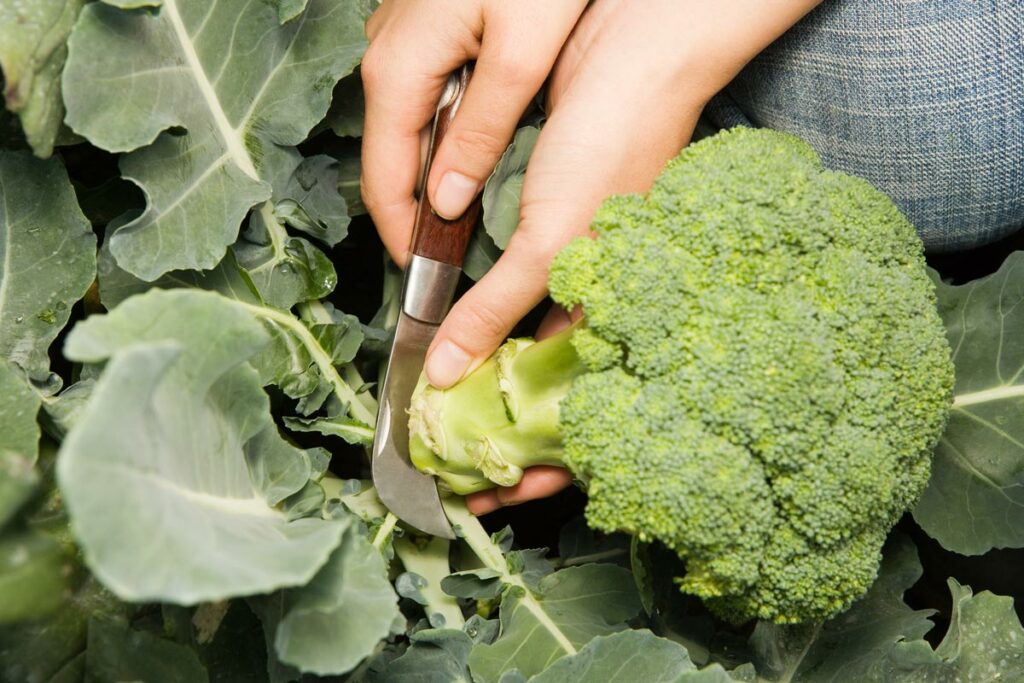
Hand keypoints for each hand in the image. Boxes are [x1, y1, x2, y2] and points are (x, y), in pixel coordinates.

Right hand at [360, 0, 586, 257]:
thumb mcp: (521, 54)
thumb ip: (482, 131)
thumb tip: (447, 204)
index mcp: (398, 71)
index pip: (383, 181)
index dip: (404, 238)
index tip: (432, 280)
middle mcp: (386, 57)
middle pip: (393, 159)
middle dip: (421, 215)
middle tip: (461, 260)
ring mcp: (403, 40)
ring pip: (412, 130)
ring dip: (439, 176)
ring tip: (477, 221)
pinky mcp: (428, 28)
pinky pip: (429, 98)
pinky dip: (451, 136)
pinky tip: (486, 153)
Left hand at [463, 0, 822, 514]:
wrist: (634, 58)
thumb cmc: (617, 145)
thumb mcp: (555, 240)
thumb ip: (499, 309)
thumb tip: (446, 373)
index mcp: (619, 322)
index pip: (578, 420)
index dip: (534, 466)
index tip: (484, 498)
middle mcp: (601, 309)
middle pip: (550, 398)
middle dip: (502, 439)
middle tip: (452, 472)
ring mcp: (581, 278)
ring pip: (529, 355)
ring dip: (488, 389)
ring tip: (443, 423)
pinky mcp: (559, 243)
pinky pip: (518, 304)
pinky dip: (485, 329)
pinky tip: (456, 347)